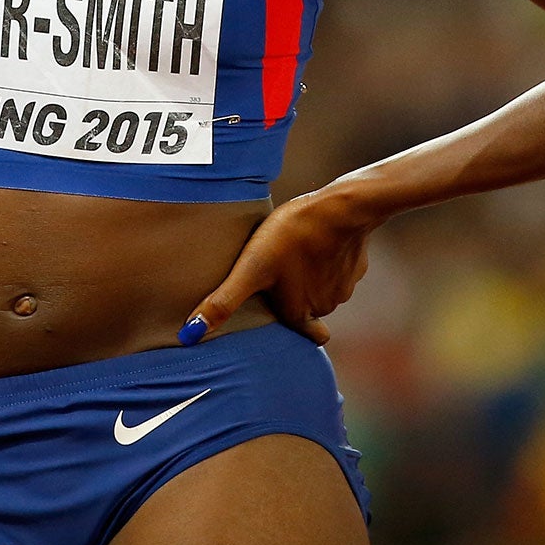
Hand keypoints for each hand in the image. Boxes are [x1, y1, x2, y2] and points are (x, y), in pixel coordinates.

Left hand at [181, 185, 376, 345]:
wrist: (340, 208)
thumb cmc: (291, 238)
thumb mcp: (250, 270)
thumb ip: (223, 303)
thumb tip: (188, 335)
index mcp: (300, 313)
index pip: (305, 336)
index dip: (294, 328)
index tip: (284, 317)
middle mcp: (325, 306)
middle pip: (309, 309)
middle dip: (296, 296)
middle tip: (278, 274)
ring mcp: (344, 285)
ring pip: (324, 288)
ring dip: (311, 276)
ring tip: (292, 253)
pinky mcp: (355, 263)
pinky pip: (340, 267)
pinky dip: (328, 258)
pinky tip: (315, 241)